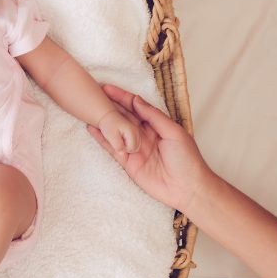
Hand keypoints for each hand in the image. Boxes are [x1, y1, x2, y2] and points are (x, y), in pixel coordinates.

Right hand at [87, 84, 211, 212]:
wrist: (187, 189)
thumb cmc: (187, 160)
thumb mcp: (174, 133)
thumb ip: (154, 117)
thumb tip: (137, 100)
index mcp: (156, 125)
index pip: (136, 107)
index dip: (123, 97)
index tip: (108, 88)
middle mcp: (144, 135)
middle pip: (124, 116)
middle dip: (110, 105)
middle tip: (94, 94)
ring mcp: (134, 148)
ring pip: (116, 131)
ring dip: (104, 120)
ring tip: (89, 109)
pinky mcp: (128, 163)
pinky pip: (112, 148)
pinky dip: (102, 139)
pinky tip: (92, 129)